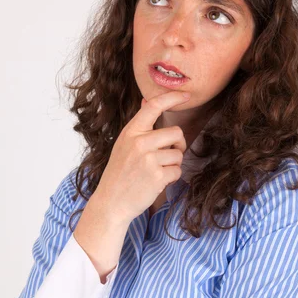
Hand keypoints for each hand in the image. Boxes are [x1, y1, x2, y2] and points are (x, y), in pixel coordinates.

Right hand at [92, 91, 189, 225]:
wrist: (111, 202)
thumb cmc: (119, 173)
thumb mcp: (124, 144)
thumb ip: (139, 126)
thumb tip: (147, 101)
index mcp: (131, 132)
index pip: (154, 106)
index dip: (172, 97)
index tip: (186, 95)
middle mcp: (140, 142)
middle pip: (176, 133)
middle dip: (178, 144)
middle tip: (168, 155)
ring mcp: (149, 159)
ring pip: (178, 154)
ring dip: (173, 164)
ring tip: (156, 172)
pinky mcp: (157, 176)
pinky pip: (178, 171)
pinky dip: (172, 177)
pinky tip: (158, 182)